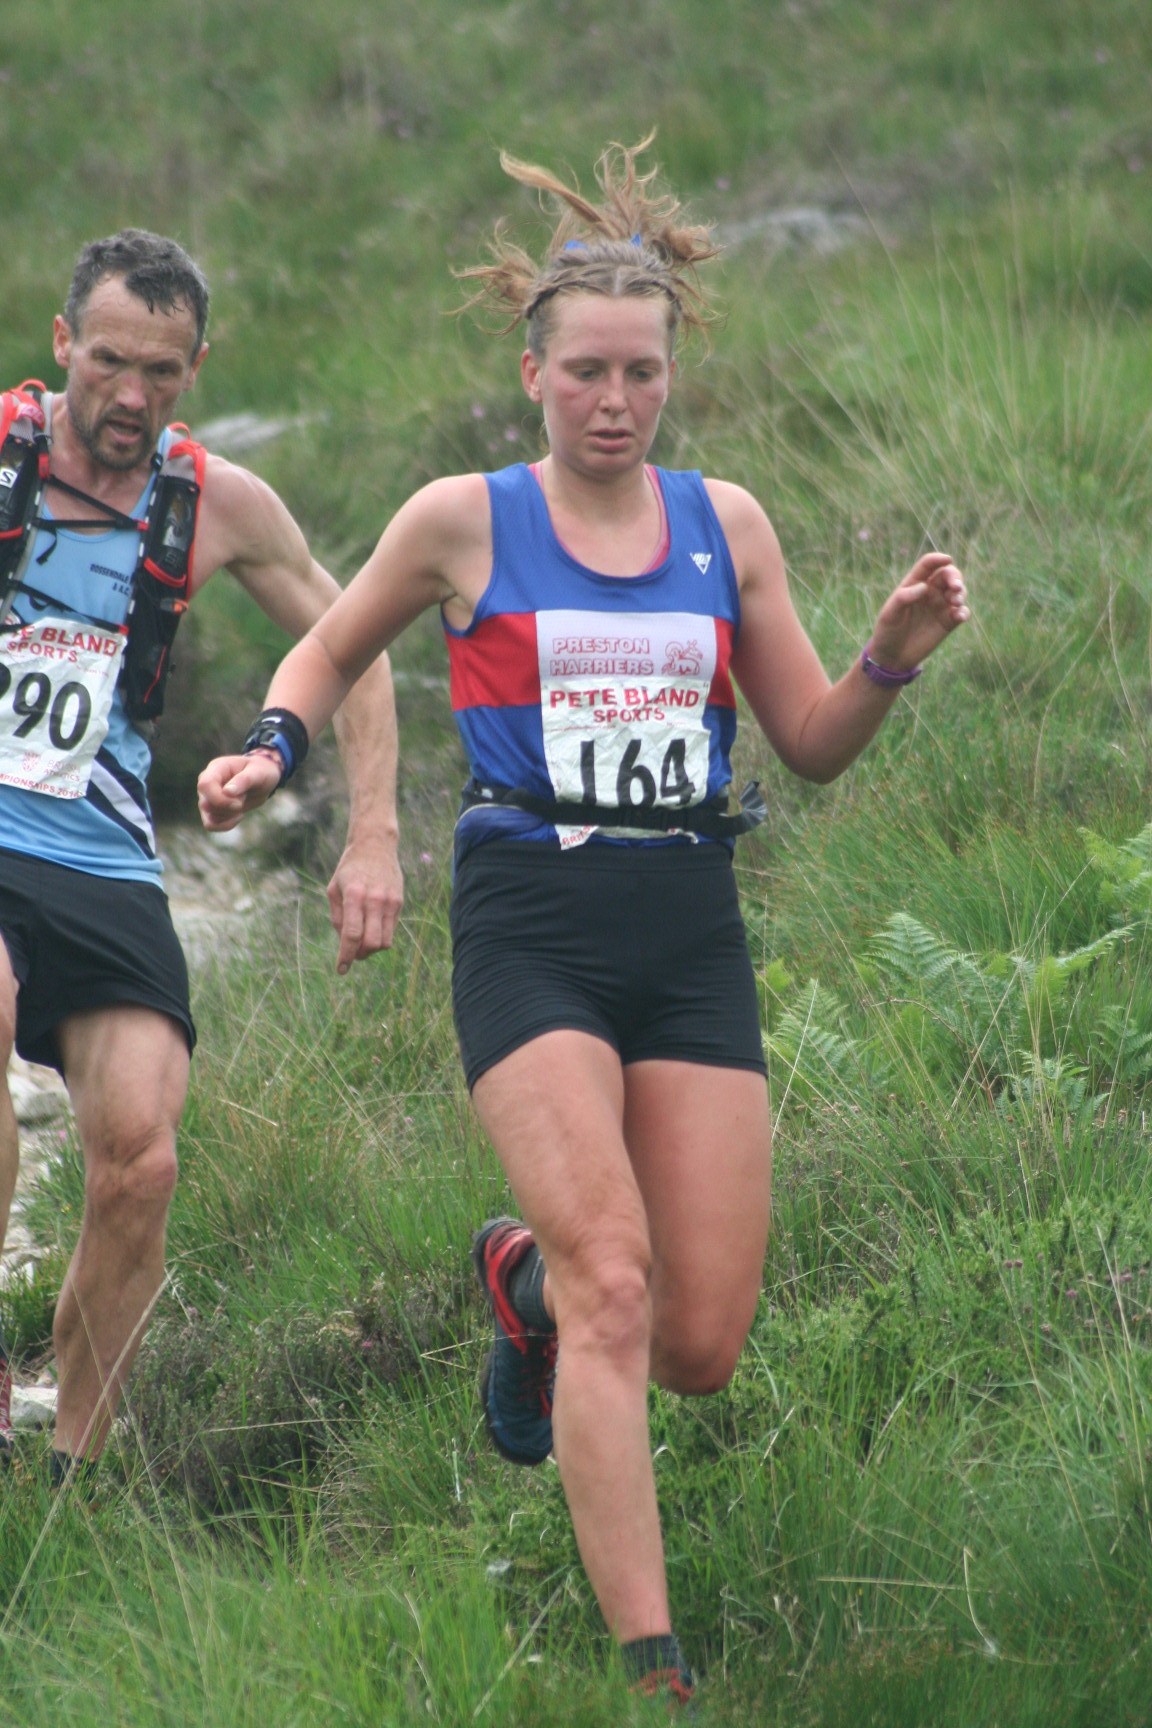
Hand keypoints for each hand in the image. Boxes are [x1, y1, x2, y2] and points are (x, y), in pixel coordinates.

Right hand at [197, 751, 281, 830]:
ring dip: (229, 816)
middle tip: (242, 801)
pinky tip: (238, 816)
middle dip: (228, 809)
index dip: (220, 799)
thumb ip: (244, 780)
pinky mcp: (210, 810)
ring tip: (241, 805)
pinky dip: (226, 825)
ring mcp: (206, 797)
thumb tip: (227, 792)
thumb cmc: (260, 772)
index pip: (205, 785)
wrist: (261, 781)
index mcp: (216, 768)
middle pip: (206, 804)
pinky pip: (211, 825)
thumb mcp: (258, 773)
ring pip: (209, 817)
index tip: (239, 803)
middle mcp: (206, 783)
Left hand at [326, 834, 404, 973]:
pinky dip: (380, 937)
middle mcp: (374, 900)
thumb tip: (344, 943)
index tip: (341, 970)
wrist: (375, 845)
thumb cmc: (350, 868)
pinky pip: (391, 930)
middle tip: (352, 953)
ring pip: (384, 941)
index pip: (351, 934)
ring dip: (371, 949)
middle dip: (359, 954)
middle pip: (371, 943)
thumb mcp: (333, 889)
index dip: (345, 956)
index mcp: (354, 895)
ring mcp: (390, 901)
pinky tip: (371, 928)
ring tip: (361, 941)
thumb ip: (337, 917)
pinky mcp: (399, 902)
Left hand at [866, 552, 969, 672]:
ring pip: (958, 592)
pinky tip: (960, 616)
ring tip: (955, 602)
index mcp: (914, 584)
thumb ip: (904, 597)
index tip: (947, 559)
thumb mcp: (890, 613)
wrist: (892, 656)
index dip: (938, 559)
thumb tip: (925, 587)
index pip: (928, 565)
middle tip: (955, 588)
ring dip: (961, 593)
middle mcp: (930, 592)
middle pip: (948, 575)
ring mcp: (940, 606)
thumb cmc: (887, 631)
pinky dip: (964, 612)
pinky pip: (962, 612)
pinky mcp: (948, 622)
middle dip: (955, 577)